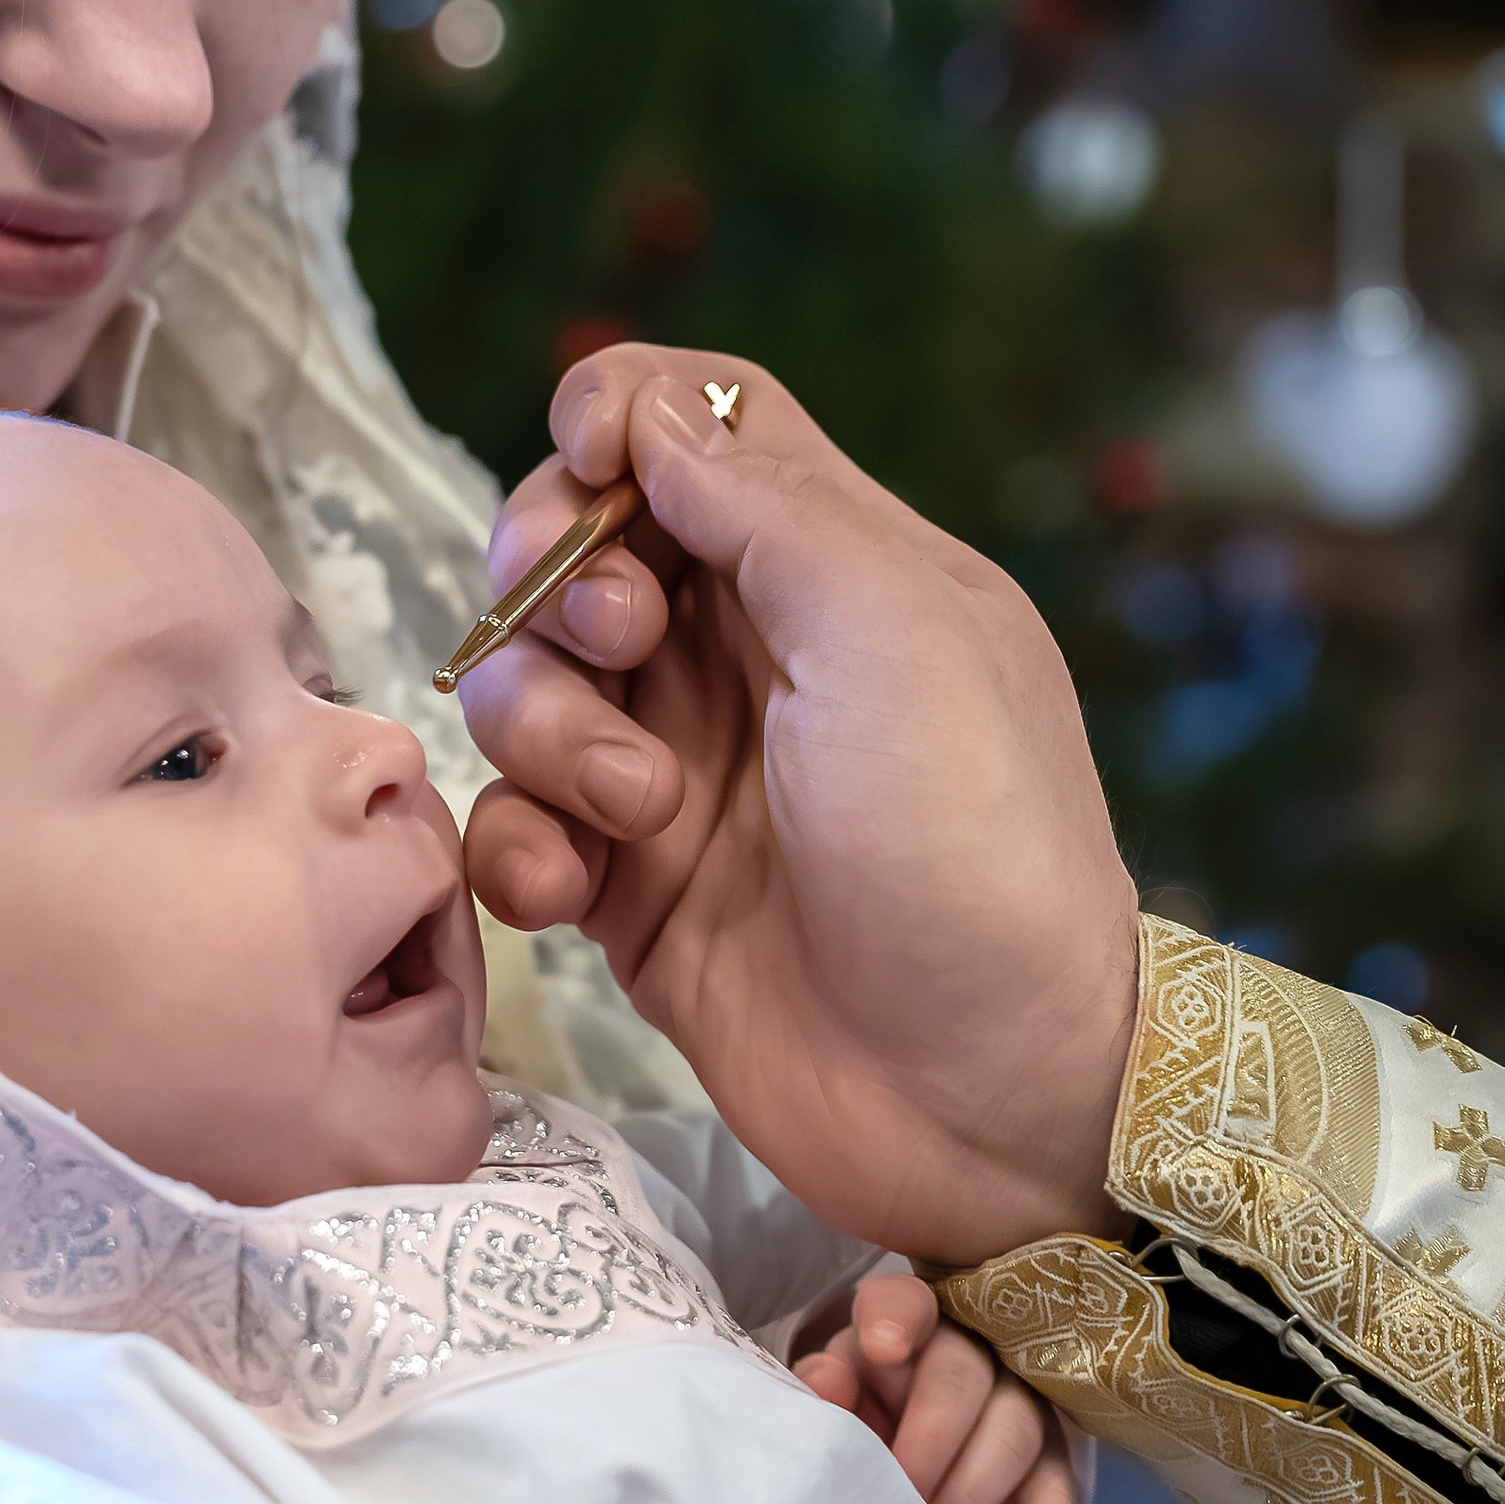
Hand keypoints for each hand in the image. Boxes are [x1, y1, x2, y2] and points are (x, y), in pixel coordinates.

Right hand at [457, 349, 1140, 1266]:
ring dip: (545, 726)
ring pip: (529, 685)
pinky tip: (573, 894)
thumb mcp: (894, 629)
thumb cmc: (971, 846)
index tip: (590, 460)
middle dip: (554, 571)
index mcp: (838, 568)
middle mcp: (753, 659)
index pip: (704, 426)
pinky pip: (516, 829)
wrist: (988, 1095)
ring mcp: (683, 778)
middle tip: (610, 635)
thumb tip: (647, 407)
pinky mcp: (634, 896)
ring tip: (638, 808)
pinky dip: (518, 849)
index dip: (621, 415)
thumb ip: (764, 500)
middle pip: (584, 543)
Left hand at [795, 1269, 1080, 1503]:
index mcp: (896, 1328)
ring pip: (1016, 1427)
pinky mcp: (1048, 1461)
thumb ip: (821, 1390)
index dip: (895, 1319)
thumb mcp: (829, 1408)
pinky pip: (1058, 1487)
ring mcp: (1015, 1403)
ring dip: (975, 1488)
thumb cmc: (854, 1430)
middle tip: (903, 1493)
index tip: (884, 1348)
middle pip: (961, 1375)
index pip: (901, 1301)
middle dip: (930, 1441)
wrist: (897, 1483)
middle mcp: (964, 1351)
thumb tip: (826, 1385)